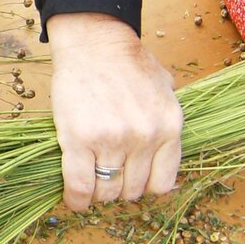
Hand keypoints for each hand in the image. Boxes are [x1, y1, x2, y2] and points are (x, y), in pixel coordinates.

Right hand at [47, 12, 182, 209]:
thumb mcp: (165, 90)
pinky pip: (80, 186)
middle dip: (119, 190)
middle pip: (132, 191)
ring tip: (90, 183)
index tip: (132, 183)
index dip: (144, 188)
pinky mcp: (79, 140)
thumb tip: (165, 152)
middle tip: (107, 179)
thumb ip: (167, 122)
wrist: (94, 42)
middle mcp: (144, 138)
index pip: (162, 184)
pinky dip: (77, 200)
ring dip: (98, 194)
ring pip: (107, 191)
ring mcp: (112, 140)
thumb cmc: (127, 62)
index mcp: (169, 128)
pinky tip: (75, 201)